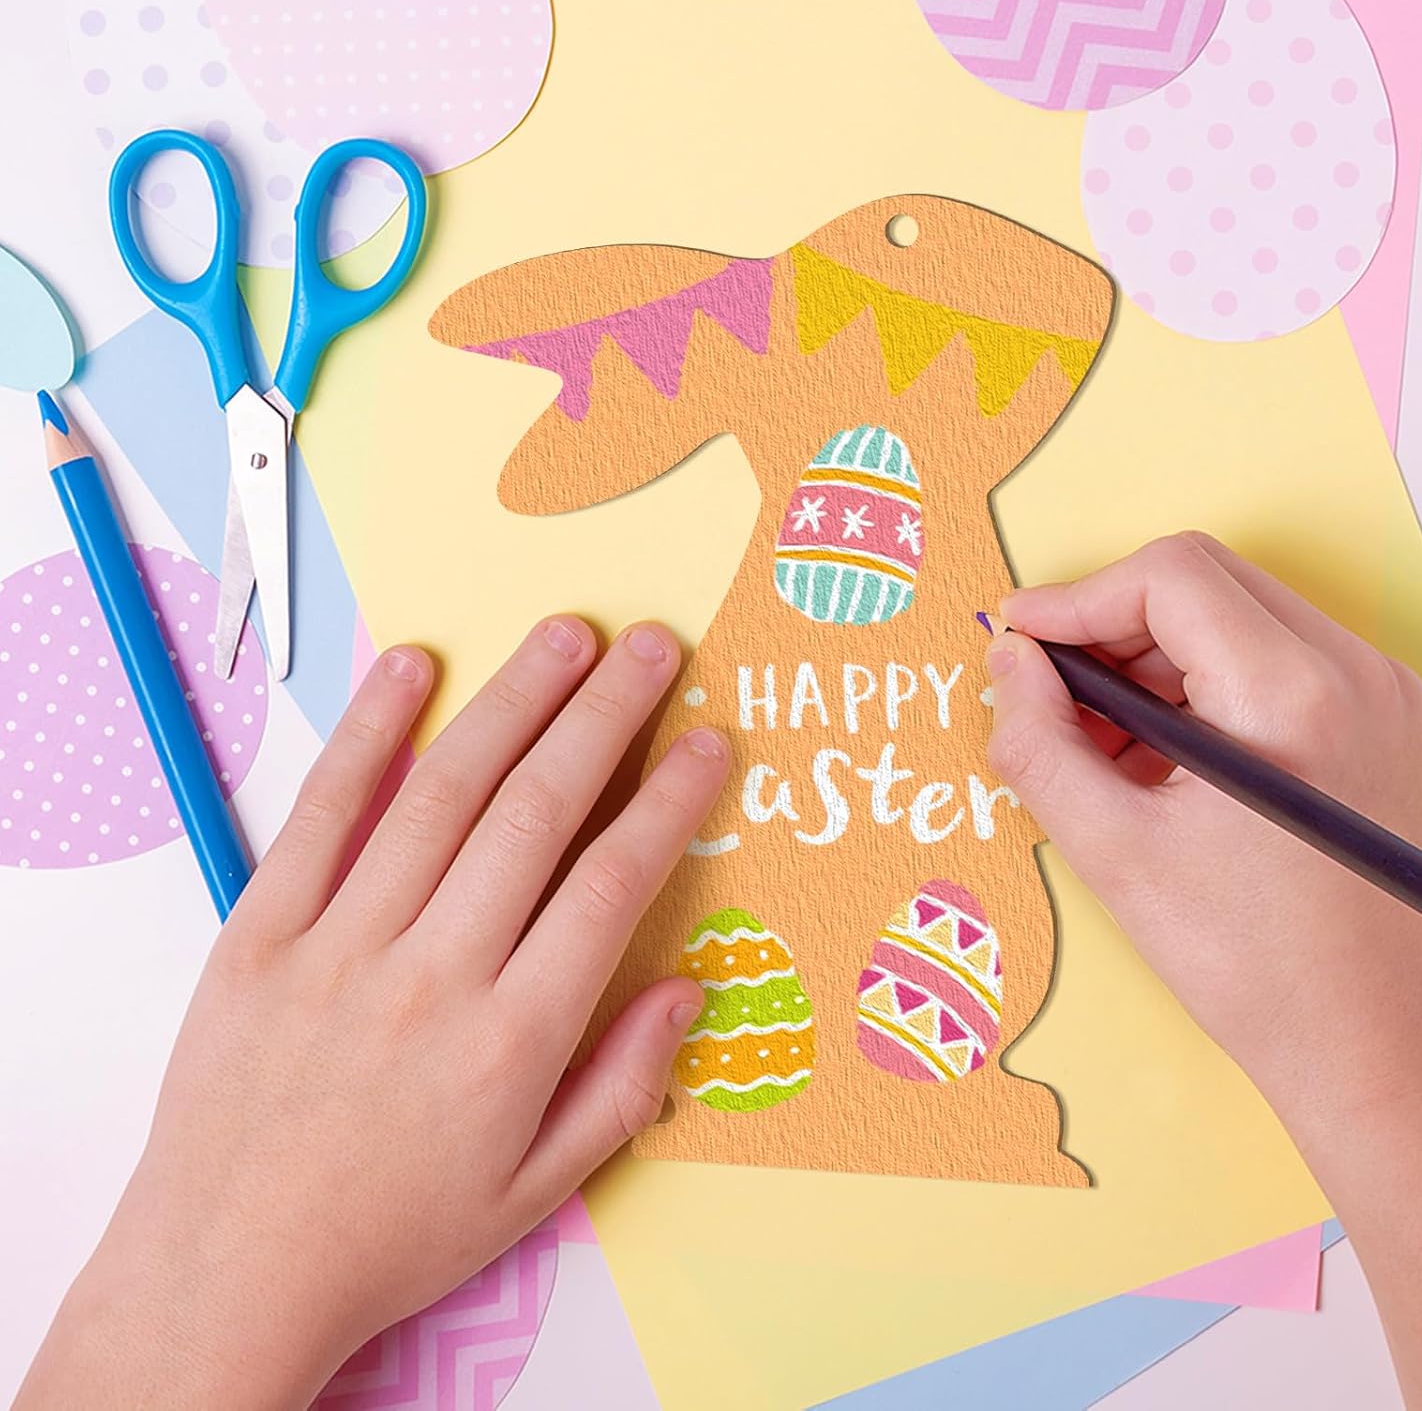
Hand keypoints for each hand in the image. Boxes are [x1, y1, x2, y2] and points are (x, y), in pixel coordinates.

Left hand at [18, 618, 727, 1410]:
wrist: (228, 1272)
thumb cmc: (393, 1235)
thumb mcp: (534, 1192)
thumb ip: (623, 1088)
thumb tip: (686, 986)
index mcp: (512, 1041)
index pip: (612, 884)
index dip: (670, 800)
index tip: (708, 742)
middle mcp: (434, 975)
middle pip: (538, 813)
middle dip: (608, 716)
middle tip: (655, 647)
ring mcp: (340, 945)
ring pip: (444, 794)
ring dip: (514, 701)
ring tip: (568, 635)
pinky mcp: (260, 931)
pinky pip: (323, 812)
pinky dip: (370, 731)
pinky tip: (415, 666)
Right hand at [986, 533, 1421, 1410]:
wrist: (1371, 1043)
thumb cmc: (1250, 963)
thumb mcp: (1115, 852)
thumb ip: (1040, 742)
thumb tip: (1009, 663)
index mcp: (1291, 693)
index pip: (1169, 576)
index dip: (1077, 599)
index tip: (1019, 643)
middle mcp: (1352, 671)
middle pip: (1203, 583)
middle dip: (1110, 626)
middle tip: (1048, 692)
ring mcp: (1378, 693)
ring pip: (1235, 616)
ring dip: (1151, 659)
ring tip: (1097, 741)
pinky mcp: (1380, 721)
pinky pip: (1271, 659)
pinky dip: (1199, 685)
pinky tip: (1155, 756)